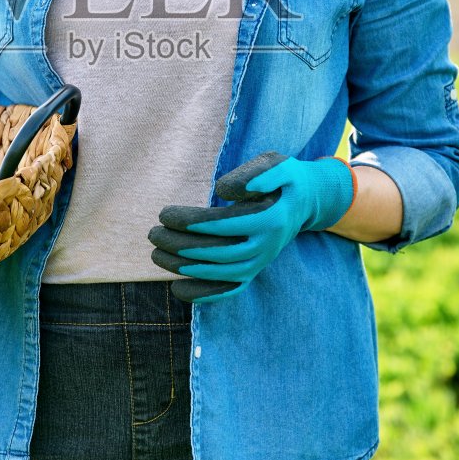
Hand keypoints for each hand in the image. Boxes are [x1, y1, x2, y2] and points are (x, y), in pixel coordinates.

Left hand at [148, 152, 354, 303]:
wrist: (305, 200)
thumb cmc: (282, 177)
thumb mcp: (274, 164)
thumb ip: (253, 174)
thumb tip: (224, 189)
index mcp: (269, 218)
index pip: (223, 224)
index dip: (191, 221)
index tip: (164, 214)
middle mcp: (266, 245)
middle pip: (218, 252)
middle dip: (180, 245)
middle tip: (152, 234)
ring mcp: (261, 261)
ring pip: (220, 273)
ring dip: (185, 269)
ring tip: (156, 255)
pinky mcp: (255, 270)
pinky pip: (230, 290)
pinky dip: (204, 295)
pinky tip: (176, 289)